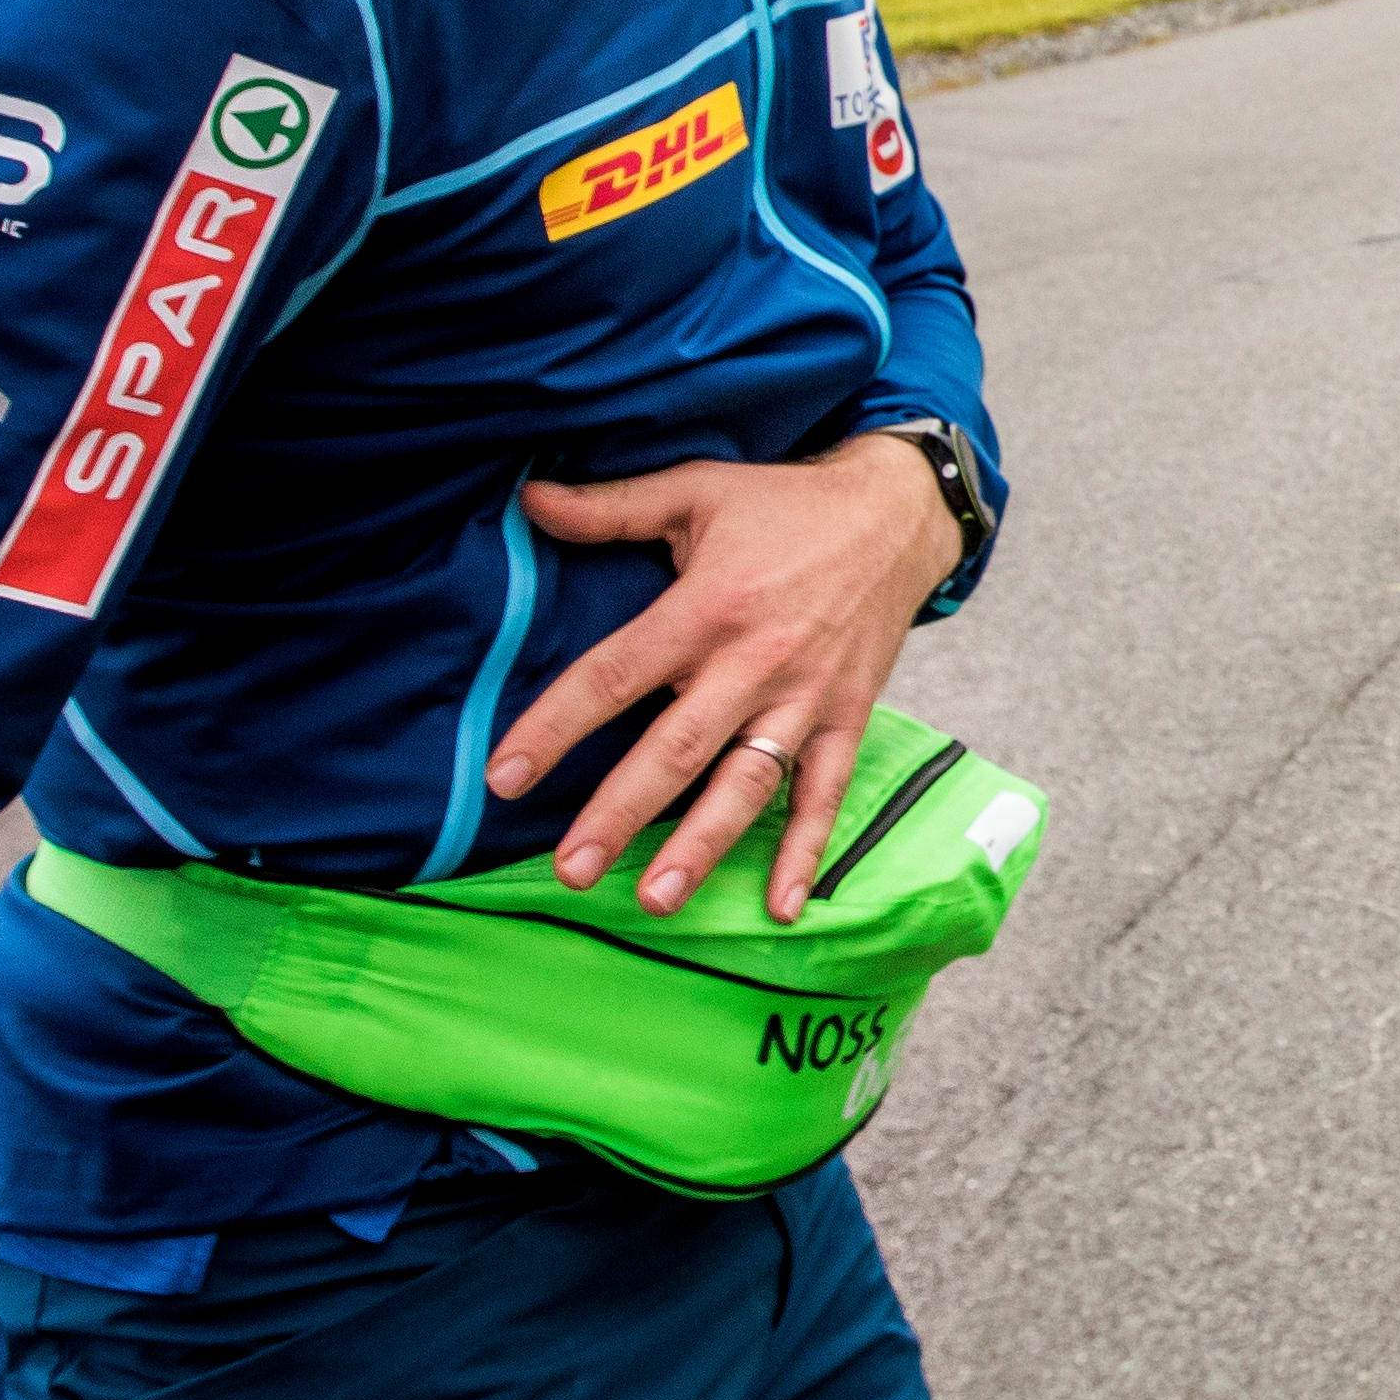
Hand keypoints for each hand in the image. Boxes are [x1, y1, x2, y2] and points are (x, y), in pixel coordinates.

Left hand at [488, 439, 966, 918]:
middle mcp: (754, 662)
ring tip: (657, 899)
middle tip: (571, 870)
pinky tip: (782, 908)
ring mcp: (804, 697)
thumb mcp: (695, 491)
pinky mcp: (846, 717)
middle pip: (676, 747)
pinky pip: (825, 793)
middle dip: (621, 812)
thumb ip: (610, 506)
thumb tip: (527, 499)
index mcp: (707, 607)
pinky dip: (806, 851)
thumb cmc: (785, 503)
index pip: (615, 675)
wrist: (896, 513)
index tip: (504, 776)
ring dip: (701, 844)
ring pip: (746, 783)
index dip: (556, 726)